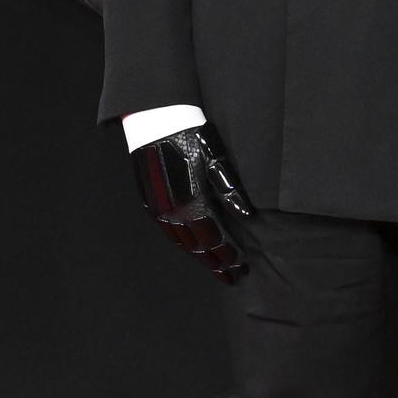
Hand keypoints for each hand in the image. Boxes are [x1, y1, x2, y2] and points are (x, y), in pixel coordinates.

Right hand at [131, 122, 252, 283]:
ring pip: (182, 243)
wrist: (155, 122)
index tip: (241, 265)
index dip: (229, 254)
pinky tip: (191, 246)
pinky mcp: (149, 203)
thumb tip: (247, 216)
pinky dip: (182, 243)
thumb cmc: (192, 137)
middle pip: (199, 248)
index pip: (216, 240)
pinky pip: (168, 232)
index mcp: (195, 204)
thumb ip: (230, 191)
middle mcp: (175, 212)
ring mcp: (160, 209)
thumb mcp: (217, 161)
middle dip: (216, 263)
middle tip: (231, 275)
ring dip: (199, 257)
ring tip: (214, 266)